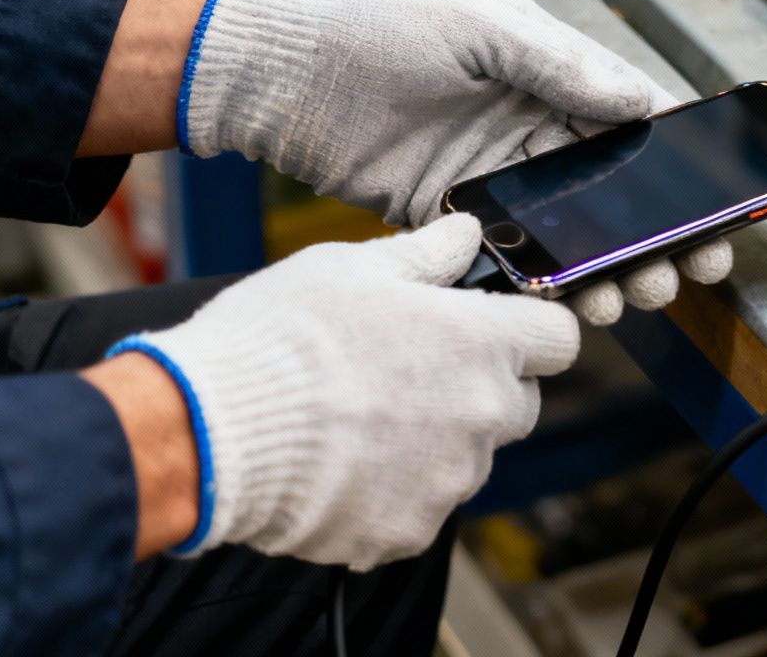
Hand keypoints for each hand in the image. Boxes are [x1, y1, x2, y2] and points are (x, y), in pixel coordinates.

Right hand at [111, 215, 575, 568]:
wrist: (209, 433)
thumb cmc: (280, 339)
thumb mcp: (352, 266)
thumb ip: (426, 254)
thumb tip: (465, 236)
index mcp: (482, 344)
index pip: (558, 339)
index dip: (529, 329)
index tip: (494, 328)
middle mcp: (482, 417)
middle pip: (517, 403)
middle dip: (479, 387)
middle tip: (409, 372)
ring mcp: (448, 481)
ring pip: (466, 457)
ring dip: (433, 441)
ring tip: (357, 419)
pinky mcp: (408, 531)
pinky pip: (419, 506)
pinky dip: (390, 490)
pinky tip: (338, 463)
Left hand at [181, 0, 729, 323]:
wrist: (282, 74)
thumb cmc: (377, 27)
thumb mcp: (479, 25)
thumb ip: (559, 63)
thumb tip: (639, 100)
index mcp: (550, 77)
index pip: (633, 125)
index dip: (678, 169)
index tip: (714, 208)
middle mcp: (531, 130)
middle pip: (615, 191)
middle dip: (656, 235)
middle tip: (684, 270)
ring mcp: (493, 177)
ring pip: (571, 232)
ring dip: (606, 267)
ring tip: (629, 297)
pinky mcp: (448, 218)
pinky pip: (509, 256)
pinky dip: (541, 283)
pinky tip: (566, 302)